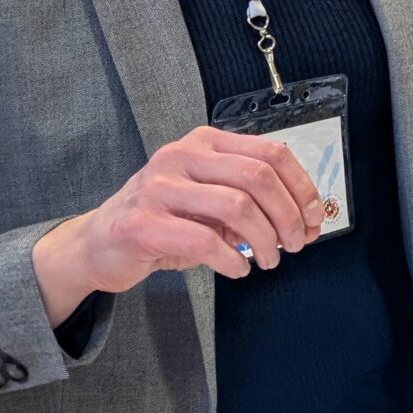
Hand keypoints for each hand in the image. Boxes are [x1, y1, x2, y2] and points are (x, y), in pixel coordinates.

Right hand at [30, 125, 325, 324]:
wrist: (97, 244)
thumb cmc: (163, 220)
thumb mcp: (209, 200)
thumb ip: (253, 203)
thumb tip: (305, 222)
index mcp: (204, 142)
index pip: (271, 153)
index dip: (301, 187)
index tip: (314, 218)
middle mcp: (181, 155)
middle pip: (258, 177)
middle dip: (288, 215)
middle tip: (296, 245)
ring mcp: (158, 187)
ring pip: (237, 206)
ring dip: (264, 240)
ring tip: (268, 260)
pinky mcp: (143, 223)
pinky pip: (205, 241)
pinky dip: (232, 261)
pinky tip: (237, 270)